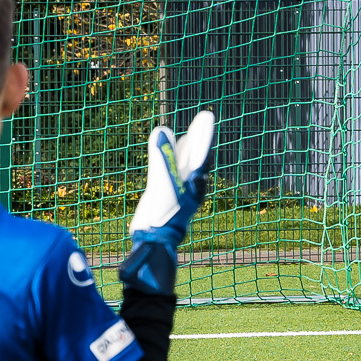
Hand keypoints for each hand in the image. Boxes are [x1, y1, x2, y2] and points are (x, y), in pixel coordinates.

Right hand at [120, 110, 215, 296]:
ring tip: (186, 135)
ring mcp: (178, 192)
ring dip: (185, 149)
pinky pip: (170, 174)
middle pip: (196, 157)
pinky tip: (165, 157)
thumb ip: (163, 158)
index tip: (206, 116)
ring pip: (184, 166)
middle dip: (198, 138)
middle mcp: (189, 186)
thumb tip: (162, 130)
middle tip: (203, 118)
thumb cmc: (163, 217)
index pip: (202, 154)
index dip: (203, 135)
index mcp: (194, 183)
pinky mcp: (165, 198)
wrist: (153, 244)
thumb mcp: (163, 184)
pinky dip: (170, 162)